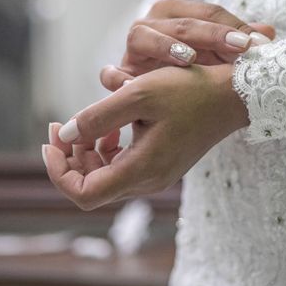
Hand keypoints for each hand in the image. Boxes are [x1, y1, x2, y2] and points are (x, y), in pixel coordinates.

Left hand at [42, 63, 247, 209]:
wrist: (233, 95)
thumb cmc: (191, 91)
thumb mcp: (138, 95)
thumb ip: (96, 117)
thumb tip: (64, 135)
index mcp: (141, 170)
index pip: (83, 193)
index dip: (58, 172)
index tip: (51, 141)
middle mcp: (147, 181)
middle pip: (90, 186)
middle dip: (68, 158)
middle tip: (56, 126)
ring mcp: (155, 175)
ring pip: (104, 176)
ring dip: (85, 152)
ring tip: (83, 123)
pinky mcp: (161, 164)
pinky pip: (121, 166)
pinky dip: (106, 149)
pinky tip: (111, 126)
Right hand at [100, 0, 275, 90]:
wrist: (168, 95)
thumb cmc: (198, 68)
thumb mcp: (224, 55)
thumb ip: (243, 42)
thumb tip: (268, 33)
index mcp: (176, 13)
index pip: (206, 12)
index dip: (231, 27)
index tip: (256, 45)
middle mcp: (152, 25)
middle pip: (177, 22)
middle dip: (208, 34)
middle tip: (236, 49)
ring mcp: (132, 50)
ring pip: (140, 36)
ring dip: (165, 46)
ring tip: (189, 60)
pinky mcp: (119, 75)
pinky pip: (111, 74)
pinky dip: (118, 78)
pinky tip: (139, 87)